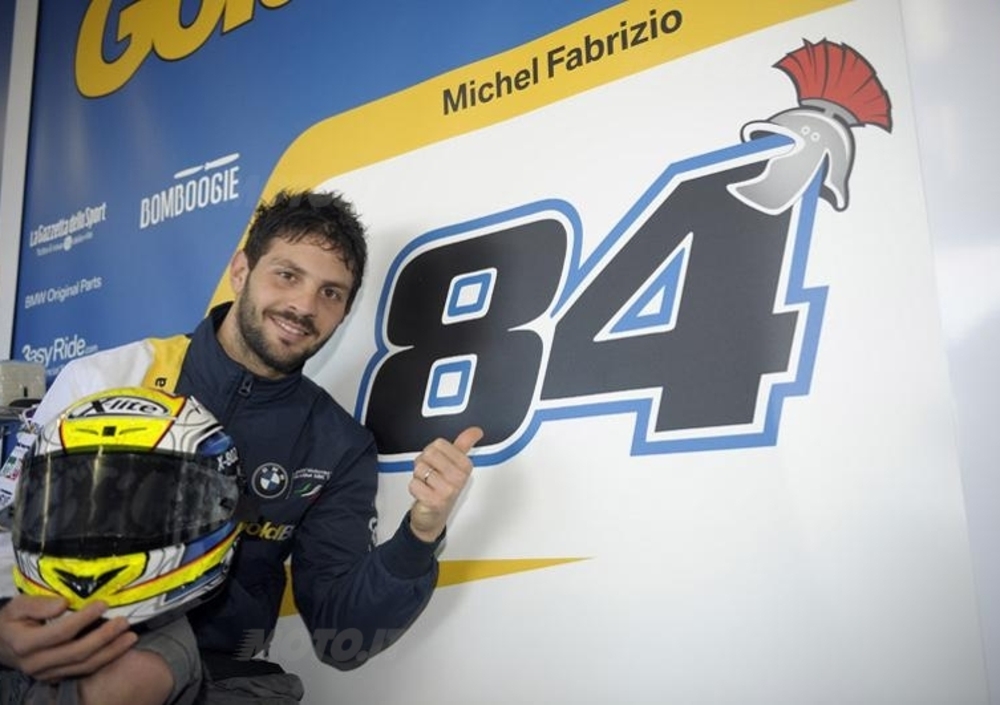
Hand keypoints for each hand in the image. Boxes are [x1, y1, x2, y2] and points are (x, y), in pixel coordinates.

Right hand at [0, 595, 136, 680]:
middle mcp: (36, 663)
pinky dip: (104, 660)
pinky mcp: (56, 677)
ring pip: (84, 666)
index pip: (61, 633)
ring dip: (111, 652)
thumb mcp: (17, 606)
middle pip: (77, 653)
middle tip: (125, 622)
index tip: (104, 603)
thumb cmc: (12, 620)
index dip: (84, 618)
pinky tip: (120, 648)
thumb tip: (64, 603)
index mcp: (25, 644)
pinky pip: (84, 671)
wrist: (1, 645)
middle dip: (105, 637)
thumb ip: (38, 604)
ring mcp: (47, 673)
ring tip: (131, 637)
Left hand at [408, 426, 482, 542]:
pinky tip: (423, 493)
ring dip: (419, 476)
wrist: (434, 514)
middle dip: (424, 462)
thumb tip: (476, 430)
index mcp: (465, 466)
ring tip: (427, 484)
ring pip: (420, 468)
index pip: (439, 444)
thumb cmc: (443, 487)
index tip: (439, 462)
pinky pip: (413, 484)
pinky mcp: (434, 501)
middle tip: (431, 473)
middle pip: (429, 454)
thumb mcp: (455, 464)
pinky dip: (414, 488)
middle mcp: (459, 478)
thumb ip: (464, 444)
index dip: (433, 451)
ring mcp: (448, 490)